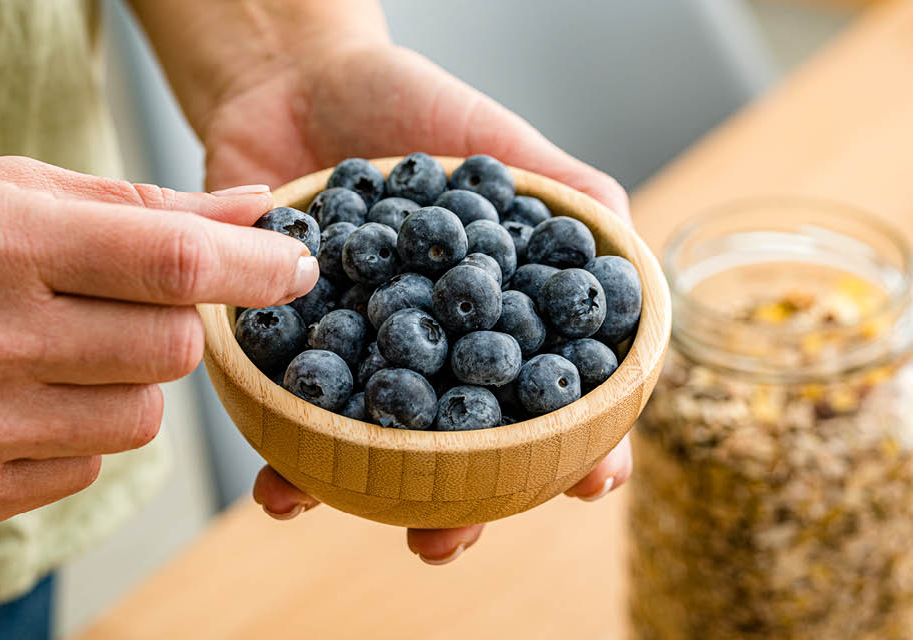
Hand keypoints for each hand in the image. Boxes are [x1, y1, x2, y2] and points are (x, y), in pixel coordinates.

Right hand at [0, 156, 314, 520]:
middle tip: (120, 300)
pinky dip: (80, 432)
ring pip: (142, 418)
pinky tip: (23, 393)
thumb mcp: (26, 190)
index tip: (296, 266)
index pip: (173, 266)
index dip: (254, 268)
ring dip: (128, 381)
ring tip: (60, 345)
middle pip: (173, 353)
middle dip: (174, 325)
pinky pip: (92, 468)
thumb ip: (151, 209)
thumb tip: (259, 212)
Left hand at [198, 39, 631, 563]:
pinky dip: (285, 454)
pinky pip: (288, 414)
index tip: (591, 480)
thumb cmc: (406, 105)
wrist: (292, 78)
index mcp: (489, 312)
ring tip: (372, 530)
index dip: (575, 441)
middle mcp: (429, 345)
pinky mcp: (286, 347)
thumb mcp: (494, 143)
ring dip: (371, 499)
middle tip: (452, 538)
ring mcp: (358, 353)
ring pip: (374, 448)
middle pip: (459, 444)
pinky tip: (280, 482)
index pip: (545, 392)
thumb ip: (566, 193)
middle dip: (464, 502)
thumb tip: (631, 257)